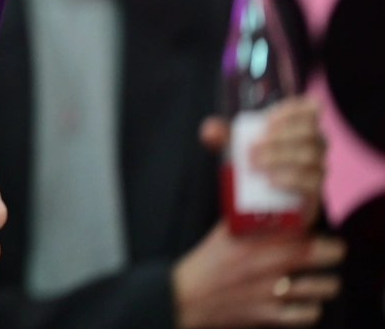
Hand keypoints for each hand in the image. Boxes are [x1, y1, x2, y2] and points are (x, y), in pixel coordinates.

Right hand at [173, 221, 343, 327]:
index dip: (316, 218)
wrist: (186, 296)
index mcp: (258, 235)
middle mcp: (270, 260)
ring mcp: (273, 288)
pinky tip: (303, 303)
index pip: (304, 219)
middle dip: (332, 251)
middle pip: (326, 252)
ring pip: (325, 285)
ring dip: (325, 283)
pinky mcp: (271, 314)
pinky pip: (309, 314)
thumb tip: (266, 204)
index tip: (314, 224)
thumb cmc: (206, 263)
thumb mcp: (224, 232)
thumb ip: (247, 218)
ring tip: (319, 280)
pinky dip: (310, 309)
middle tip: (328, 252)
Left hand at [200, 95, 327, 225]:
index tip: (266, 121)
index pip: (308, 109)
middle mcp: (315, 142)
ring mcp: (318, 165)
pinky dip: (289, 179)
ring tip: (254, 166)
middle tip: (250, 150)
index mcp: (300, 124)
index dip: (292, 111)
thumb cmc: (254, 160)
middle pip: (308, 132)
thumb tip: (209, 131)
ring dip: (279, 158)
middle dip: (278, 138)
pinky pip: (310, 181)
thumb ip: (222, 135)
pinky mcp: (315, 189)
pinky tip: (270, 181)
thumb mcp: (236, 145)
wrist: (263, 200)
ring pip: (308, 156)